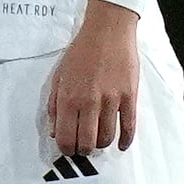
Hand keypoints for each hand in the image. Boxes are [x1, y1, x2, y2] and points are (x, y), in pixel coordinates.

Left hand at [47, 0, 146, 157]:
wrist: (107, 33)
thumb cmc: (80, 53)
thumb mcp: (59, 76)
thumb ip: (54, 105)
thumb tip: (54, 131)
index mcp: (68, 98)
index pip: (65, 136)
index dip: (66, 148)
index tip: (68, 149)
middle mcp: (89, 102)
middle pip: (87, 142)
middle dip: (83, 150)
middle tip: (82, 149)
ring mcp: (111, 100)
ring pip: (107, 137)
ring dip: (102, 145)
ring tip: (98, 142)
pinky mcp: (130, 97)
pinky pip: (129, 127)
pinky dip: (125, 140)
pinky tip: (121, 145)